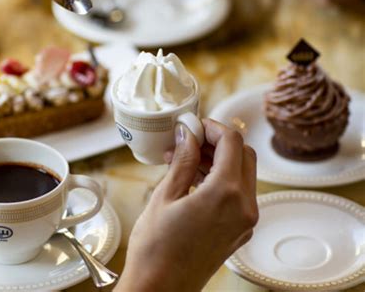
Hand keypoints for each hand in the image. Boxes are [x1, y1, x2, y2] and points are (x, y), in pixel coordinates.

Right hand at [115, 120, 257, 291]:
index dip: (213, 127)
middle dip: (219, 141)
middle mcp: (244, 207)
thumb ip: (182, 160)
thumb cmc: (156, 248)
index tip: (194, 125)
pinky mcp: (239, 230)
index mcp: (225, 194)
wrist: (161, 289)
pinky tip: (194, 177)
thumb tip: (187, 134)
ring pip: (242, 174)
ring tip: (185, 158)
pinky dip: (221, 179)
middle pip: (244, 155)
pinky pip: (238, 193)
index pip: (232, 142)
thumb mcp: (165, 196)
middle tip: (191, 139)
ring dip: (219, 159)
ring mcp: (245, 221)